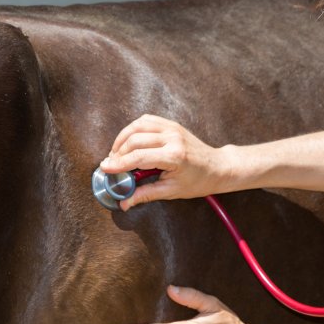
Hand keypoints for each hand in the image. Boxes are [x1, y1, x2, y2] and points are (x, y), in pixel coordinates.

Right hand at [98, 114, 233, 209]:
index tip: (105, 168)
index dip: (119, 163)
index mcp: (174, 156)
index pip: (139, 157)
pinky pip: (146, 120)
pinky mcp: (171, 124)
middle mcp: (172, 138)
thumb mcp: (171, 191)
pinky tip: (128, 141)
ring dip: (122, 139)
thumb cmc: (198, 181)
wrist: (217, 167)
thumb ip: (146, 194)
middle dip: (118, 153)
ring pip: (137, 126)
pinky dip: (133, 129)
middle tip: (111, 165)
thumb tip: (125, 203)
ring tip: (116, 153)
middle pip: (134, 140)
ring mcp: (172, 128)